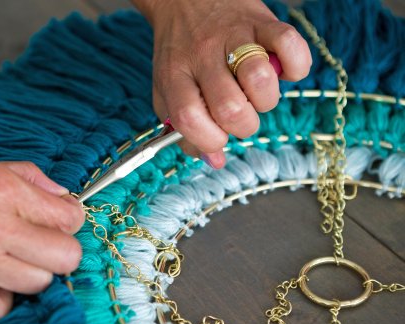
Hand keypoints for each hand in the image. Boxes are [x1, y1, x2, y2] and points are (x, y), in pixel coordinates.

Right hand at [0, 142, 84, 321]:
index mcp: (2, 188)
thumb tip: (63, 198)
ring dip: (27, 274)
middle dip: (59, 252)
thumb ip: (28, 178)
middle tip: (38, 245)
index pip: (71, 218)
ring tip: (5, 260)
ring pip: (38, 285)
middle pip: (66, 258)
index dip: (68, 221)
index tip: (56, 223)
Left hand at [133, 0, 311, 167]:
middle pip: (230, 107)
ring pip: (259, 78)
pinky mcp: (261, 20)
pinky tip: (283, 71)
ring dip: (266, 100)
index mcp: (175, 76)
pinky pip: (289, 44)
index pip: (188, 118)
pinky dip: (295, 66)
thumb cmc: (179, 53)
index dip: (208, 139)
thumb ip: (184, 130)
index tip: (217, 140)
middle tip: (240, 116)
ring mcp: (233, 36)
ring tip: (257, 95)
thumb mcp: (168, 91)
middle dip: (243, 126)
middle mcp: (203, 56)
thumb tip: (214, 161)